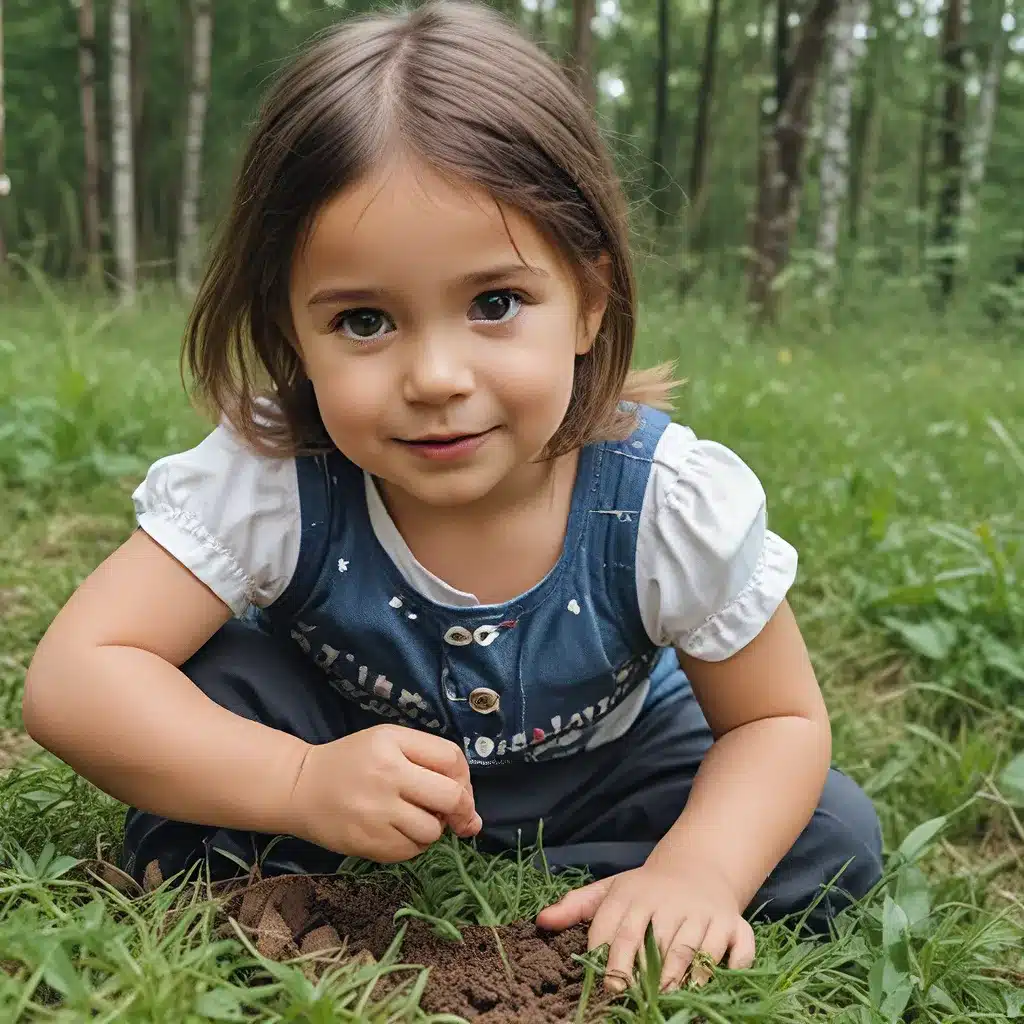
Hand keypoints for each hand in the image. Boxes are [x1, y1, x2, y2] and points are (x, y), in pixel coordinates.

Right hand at [288, 724, 481, 862]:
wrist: (301, 787)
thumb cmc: (353, 761)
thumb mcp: (388, 741)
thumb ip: (432, 761)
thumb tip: (473, 815)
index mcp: (392, 742)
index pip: (452, 759)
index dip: (464, 778)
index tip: (458, 789)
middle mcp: (386, 775)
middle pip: (450, 798)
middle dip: (460, 810)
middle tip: (452, 815)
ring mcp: (376, 812)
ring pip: (433, 830)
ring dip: (432, 828)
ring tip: (413, 818)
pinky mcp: (367, 842)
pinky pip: (411, 851)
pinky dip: (412, 844)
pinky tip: (397, 831)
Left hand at [536, 861, 754, 991]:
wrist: (700, 866)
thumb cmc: (648, 889)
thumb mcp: (612, 890)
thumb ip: (577, 906)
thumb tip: (540, 921)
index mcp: (634, 894)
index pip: (617, 930)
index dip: (609, 962)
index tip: (603, 989)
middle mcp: (670, 902)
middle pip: (655, 944)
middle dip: (643, 975)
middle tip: (631, 1000)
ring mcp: (704, 913)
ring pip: (691, 950)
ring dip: (678, 978)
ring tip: (663, 1000)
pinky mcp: (735, 925)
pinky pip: (735, 950)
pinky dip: (725, 967)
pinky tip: (706, 984)